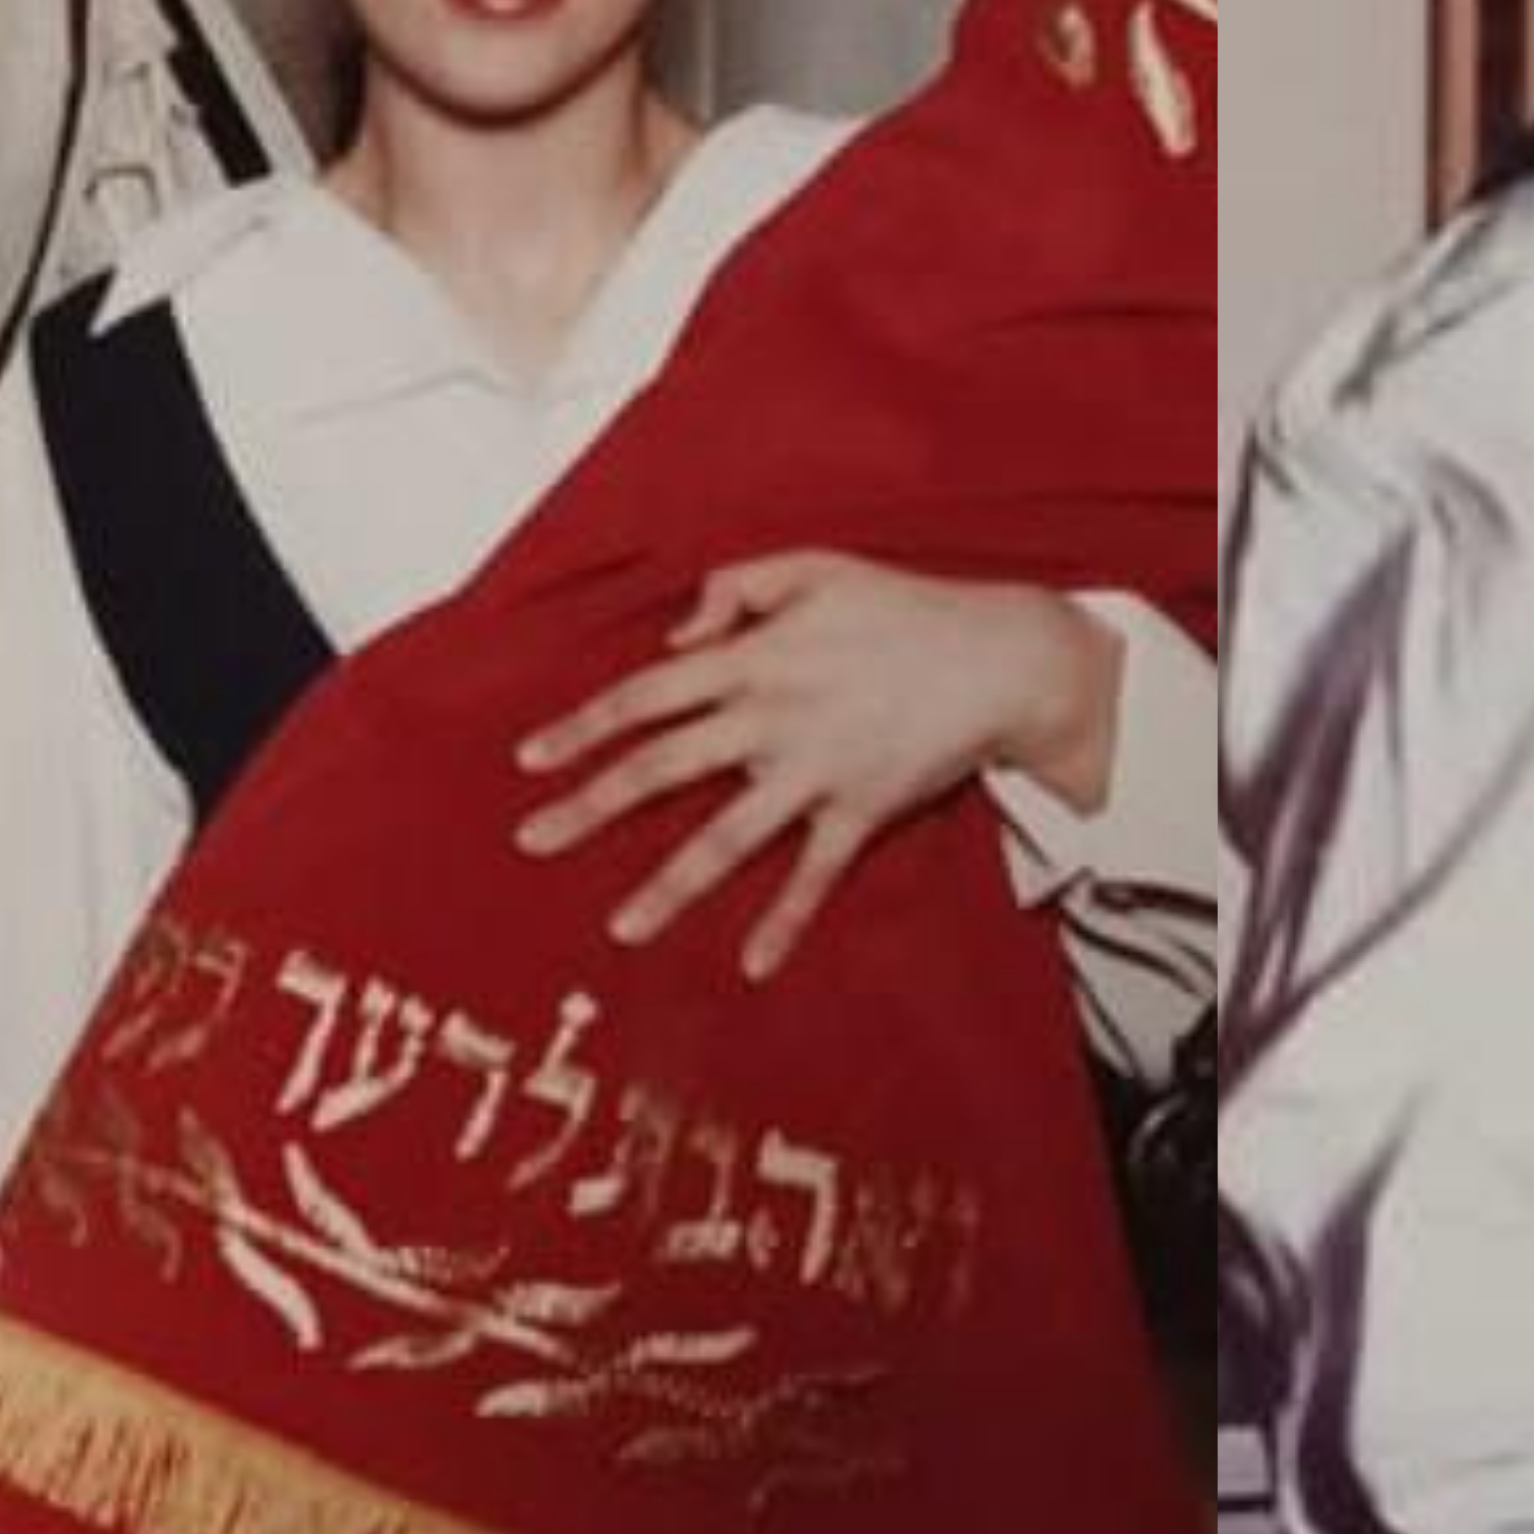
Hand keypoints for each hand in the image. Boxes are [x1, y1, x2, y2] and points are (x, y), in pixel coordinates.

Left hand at [512, 554, 1119, 979]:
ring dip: (670, 886)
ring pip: (727, 836)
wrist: (1004, 657)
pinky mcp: (863, 809)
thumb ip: (734, 587)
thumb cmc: (906, 607)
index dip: (582, 726)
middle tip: (531, 842)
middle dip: (590, 806)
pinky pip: (816, 874)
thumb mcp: (816, 567)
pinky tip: (752, 966)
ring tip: (621, 930)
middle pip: (662, 767)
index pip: (645, 695)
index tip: (529, 759)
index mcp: (754, 658)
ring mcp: (817, 771)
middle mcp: (773, 719)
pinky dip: (786, 921)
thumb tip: (672, 637)